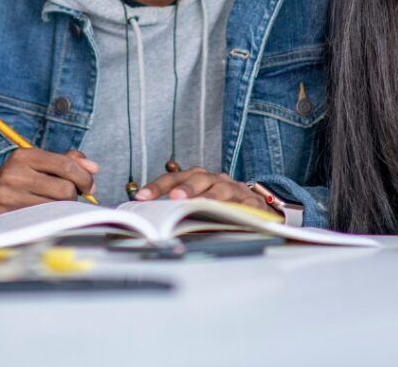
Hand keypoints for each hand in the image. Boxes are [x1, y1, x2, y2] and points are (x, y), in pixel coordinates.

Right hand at [0, 149, 97, 223]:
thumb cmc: (14, 182)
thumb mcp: (35, 164)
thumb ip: (66, 161)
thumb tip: (94, 167)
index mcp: (24, 156)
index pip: (66, 165)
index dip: (84, 177)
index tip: (89, 186)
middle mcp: (15, 174)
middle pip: (65, 190)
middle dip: (74, 196)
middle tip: (70, 198)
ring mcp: (9, 197)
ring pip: (56, 209)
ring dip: (63, 210)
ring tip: (57, 206)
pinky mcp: (6, 218)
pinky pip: (43, 222)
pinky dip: (51, 221)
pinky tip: (47, 217)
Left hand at [133, 167, 266, 208]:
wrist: (256, 208)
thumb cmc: (221, 207)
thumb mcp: (199, 207)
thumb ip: (179, 210)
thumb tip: (154, 220)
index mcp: (198, 179)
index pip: (174, 179)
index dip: (157, 186)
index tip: (140, 197)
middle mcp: (214, 179)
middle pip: (198, 178)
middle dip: (184, 187)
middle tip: (173, 197)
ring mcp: (233, 189)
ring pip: (220, 188)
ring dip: (209, 196)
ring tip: (198, 204)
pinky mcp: (251, 202)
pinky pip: (243, 203)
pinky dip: (235, 208)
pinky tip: (228, 214)